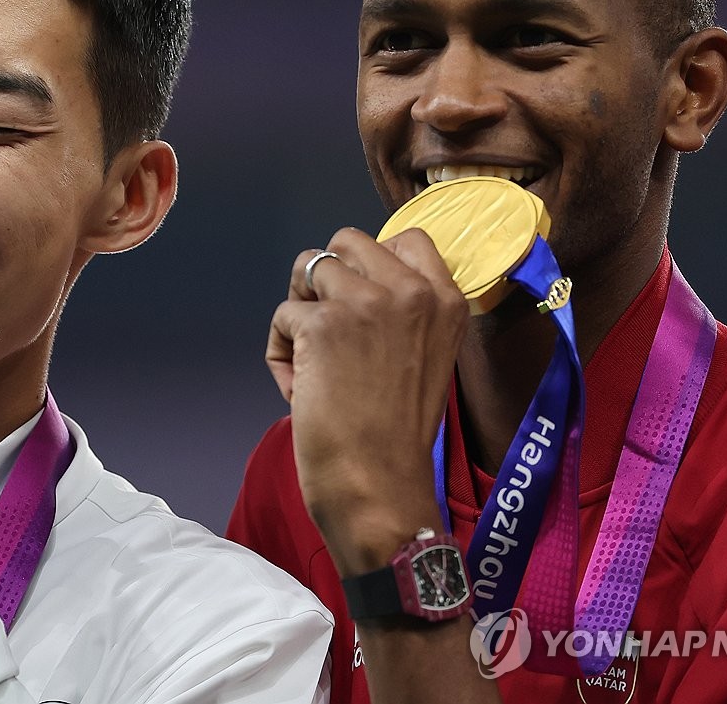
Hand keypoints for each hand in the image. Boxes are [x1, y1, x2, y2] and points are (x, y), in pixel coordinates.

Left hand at [267, 227, 468, 574]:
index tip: (360, 299)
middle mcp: (411, 291)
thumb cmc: (397, 435)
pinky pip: (284, 314)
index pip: (408, 237)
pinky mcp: (323, 324)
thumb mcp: (425, 357)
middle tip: (327, 329)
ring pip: (308, 267)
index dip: (370, 262)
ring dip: (299, 310)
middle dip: (327, 279)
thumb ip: (404, 313)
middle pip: (347, 242)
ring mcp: (367, 303)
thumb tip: (350, 279)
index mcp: (446, 301)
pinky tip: (299, 389)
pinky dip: (280, 350)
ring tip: (310, 359)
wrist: (380, 488)